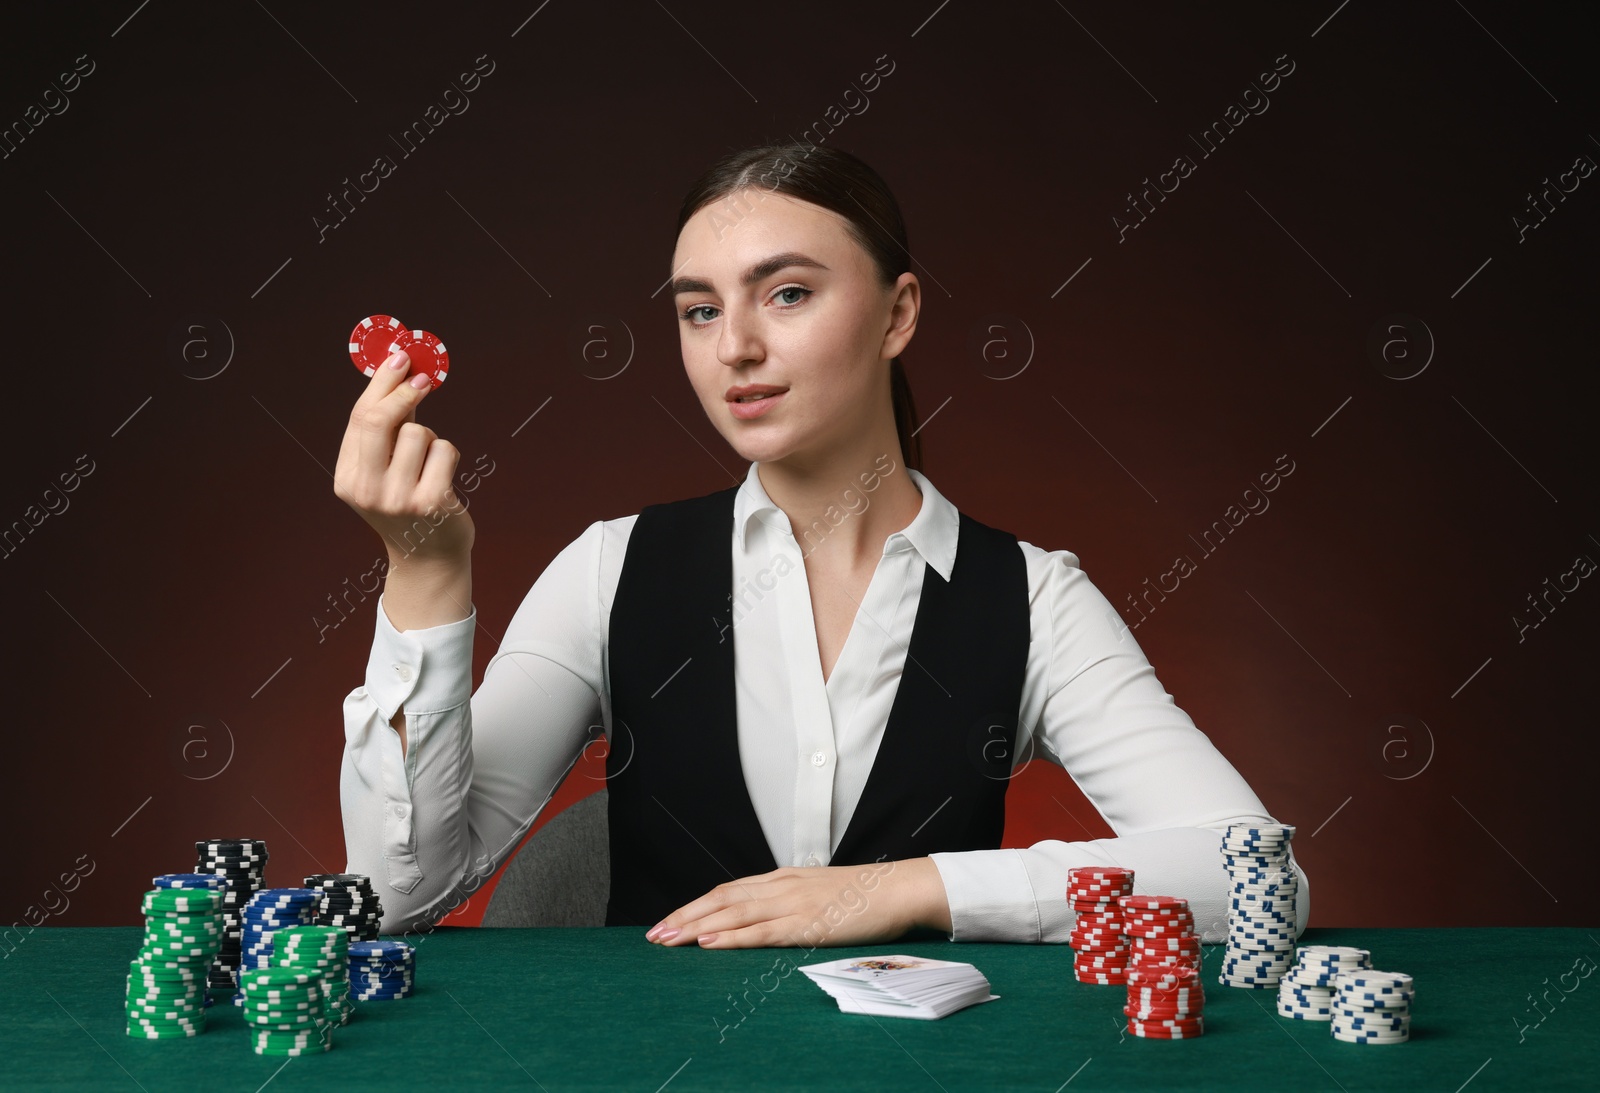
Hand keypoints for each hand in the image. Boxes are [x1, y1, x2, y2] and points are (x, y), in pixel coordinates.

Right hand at [333, 348, 474, 567]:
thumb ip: (386, 429)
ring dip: (430, 437)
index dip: (382, 384)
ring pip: (418, 433)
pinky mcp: (431, 502)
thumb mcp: (384, 470)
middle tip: (425, 378)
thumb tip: (402, 373)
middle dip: (404, 391)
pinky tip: (444, 477)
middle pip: (378, 420)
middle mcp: (366, 491)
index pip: (359, 419)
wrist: (429, 557)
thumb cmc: (408, 504)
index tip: (401, 357)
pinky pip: (444, 450)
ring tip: (429, 463)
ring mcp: (398, 499)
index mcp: (347, 479)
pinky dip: (449, 455)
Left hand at [644, 858, 952, 949]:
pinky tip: (709, 943)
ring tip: (668, 940)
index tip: (670, 920)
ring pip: (733, 914)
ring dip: (696, 927)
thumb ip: (790, 901)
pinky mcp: (806, 924)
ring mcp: (792, 903)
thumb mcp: (818, 892)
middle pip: (721, 899)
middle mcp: (781, 886)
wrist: (897, 889)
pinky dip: (732, 937)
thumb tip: (764, 916)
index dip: (695, 905)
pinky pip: (761, 931)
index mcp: (783, 879)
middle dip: (684, 917)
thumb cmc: (863, 896)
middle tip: (654, 935)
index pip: (728, 890)